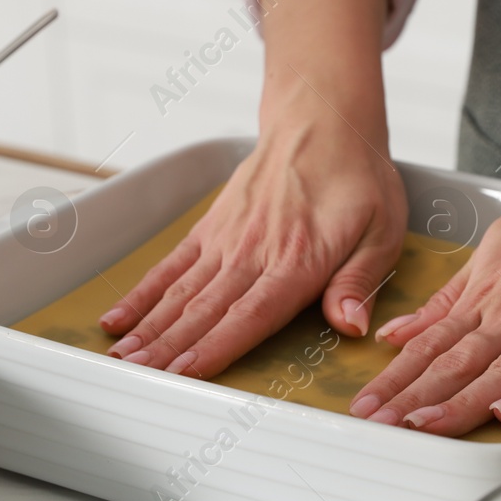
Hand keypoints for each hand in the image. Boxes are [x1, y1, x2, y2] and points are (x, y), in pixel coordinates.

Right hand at [99, 0, 402, 376]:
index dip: (216, 348)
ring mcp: (226, 239)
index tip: (187, 374)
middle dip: (169, 349)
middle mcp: (254, 252)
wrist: (323, 122)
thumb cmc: (358, 180)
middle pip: (205, 311)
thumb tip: (350, 325)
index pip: (250, 314)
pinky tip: (119, 319)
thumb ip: (359, 282)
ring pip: (181, 293)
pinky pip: (171, 266)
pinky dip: (142, 295)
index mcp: (297, 260)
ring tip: (122, 358)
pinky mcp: (211, 228)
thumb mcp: (382, 230)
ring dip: (150, 328)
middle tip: (138, 378)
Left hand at [349, 149, 500, 434]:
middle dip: (412, 397)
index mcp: (490, 289)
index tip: (366, 406)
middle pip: (456, 360)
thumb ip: (450, 297)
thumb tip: (398, 330)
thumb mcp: (498, 246)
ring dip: (459, 401)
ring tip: (423, 427)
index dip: (395, 378)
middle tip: (377, 424)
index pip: (431, 342)